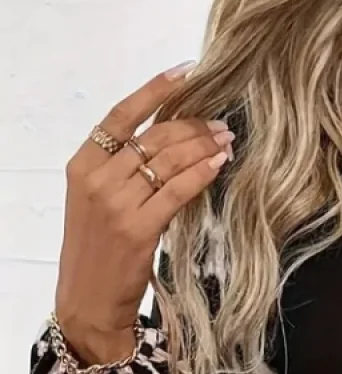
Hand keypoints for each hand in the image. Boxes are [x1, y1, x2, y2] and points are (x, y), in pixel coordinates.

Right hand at [55, 63, 234, 365]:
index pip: (122, 115)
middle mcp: (97, 179)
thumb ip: (122, 173)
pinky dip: (201, 173)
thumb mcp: (98, 203)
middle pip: (153, 136)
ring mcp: (116, 204)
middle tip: (220, 123)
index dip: (155, 90)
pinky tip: (219, 164)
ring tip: (226, 140)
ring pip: (168, 160)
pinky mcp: (138, 229)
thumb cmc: (98, 253)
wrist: (88, 300)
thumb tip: (169, 143)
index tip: (185, 73)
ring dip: (203, 146)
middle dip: (192, 125)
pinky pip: (177, 191)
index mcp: (82, 165)